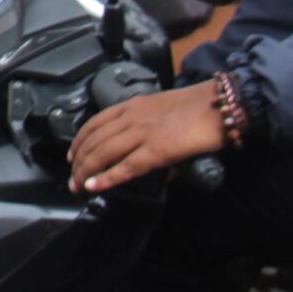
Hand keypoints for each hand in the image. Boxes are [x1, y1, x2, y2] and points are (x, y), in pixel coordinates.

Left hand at [67, 83, 224, 194]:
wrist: (220, 105)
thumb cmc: (197, 107)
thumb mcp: (160, 108)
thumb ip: (146, 127)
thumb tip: (141, 152)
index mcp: (132, 105)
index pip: (94, 123)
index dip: (79, 141)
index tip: (73, 156)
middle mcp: (132, 117)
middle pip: (94, 141)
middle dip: (79, 162)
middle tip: (73, 178)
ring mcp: (143, 133)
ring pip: (103, 154)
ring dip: (86, 172)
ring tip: (79, 186)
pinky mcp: (157, 150)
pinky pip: (125, 167)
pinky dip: (107, 178)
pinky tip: (95, 186)